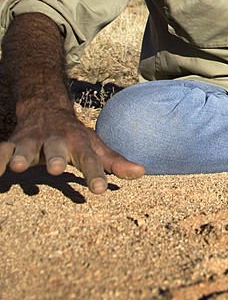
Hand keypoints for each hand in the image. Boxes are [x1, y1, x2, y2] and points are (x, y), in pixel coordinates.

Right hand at [0, 107, 144, 192]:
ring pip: (27, 147)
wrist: (46, 108)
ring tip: (19, 167)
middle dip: (55, 158)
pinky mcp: (13, 143)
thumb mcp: (95, 147)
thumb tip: (141, 173)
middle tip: (55, 169)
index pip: (89, 160)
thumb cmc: (75, 137)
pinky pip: (2, 150)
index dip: (94, 175)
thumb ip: (114, 162)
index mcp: (78, 143)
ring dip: (23, 156)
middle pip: (56, 149)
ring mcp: (33, 141)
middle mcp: (56, 141)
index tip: (100, 191)